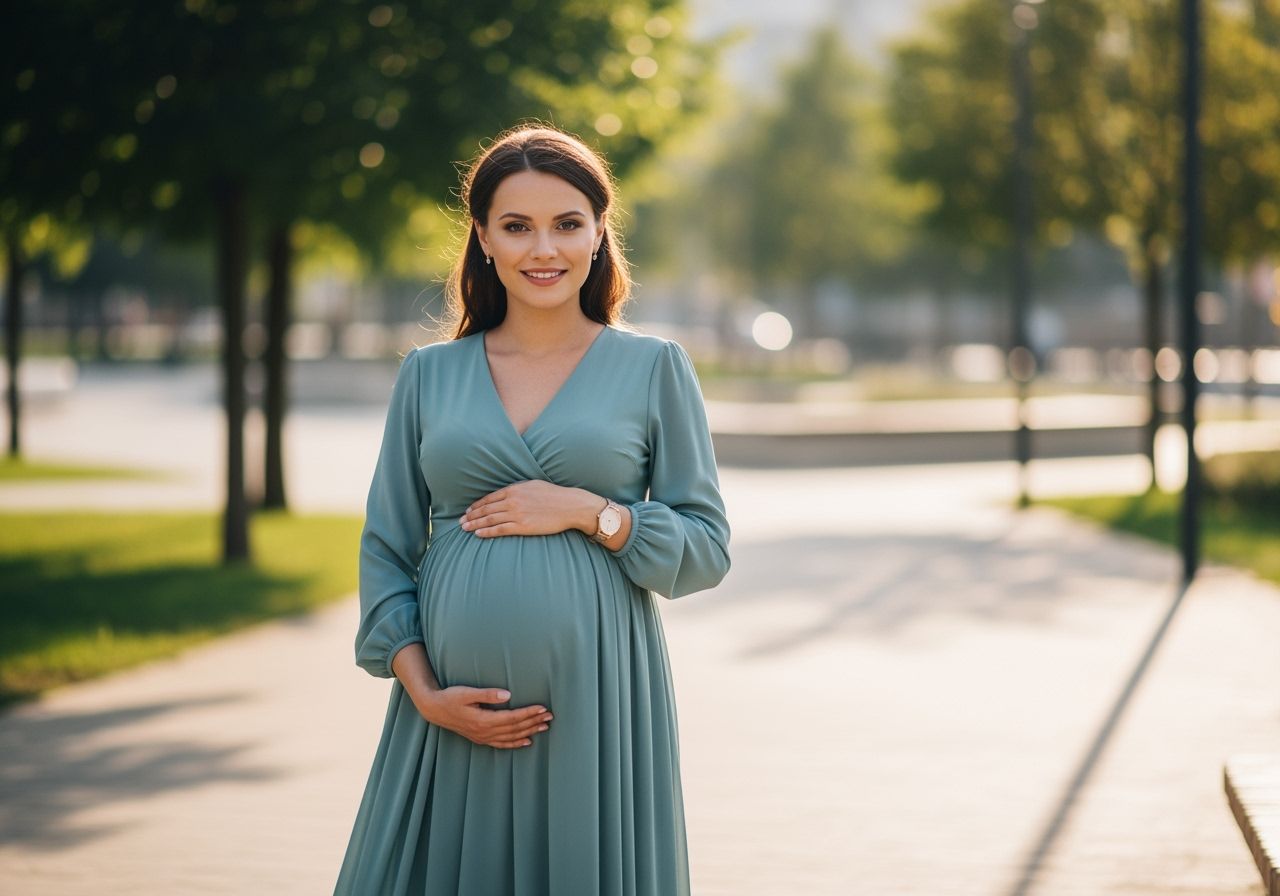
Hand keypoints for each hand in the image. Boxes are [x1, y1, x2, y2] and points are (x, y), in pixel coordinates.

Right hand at [416, 685, 552, 748]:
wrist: (435, 710)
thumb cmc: (451, 697)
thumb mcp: (467, 692)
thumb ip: (487, 694)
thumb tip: (507, 694)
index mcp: (483, 720)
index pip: (512, 717)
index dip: (528, 713)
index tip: (543, 708)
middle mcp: (485, 731)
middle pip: (515, 728)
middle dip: (534, 722)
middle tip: (550, 716)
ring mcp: (483, 737)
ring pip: (511, 737)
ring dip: (529, 732)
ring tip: (544, 727)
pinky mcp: (481, 738)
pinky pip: (502, 744)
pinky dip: (515, 744)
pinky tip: (527, 741)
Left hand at [461, 480, 598, 537]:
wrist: (569, 505)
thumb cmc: (554, 495)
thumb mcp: (533, 485)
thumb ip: (518, 489)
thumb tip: (508, 493)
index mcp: (514, 489)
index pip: (489, 498)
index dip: (477, 505)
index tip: (468, 510)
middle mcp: (512, 501)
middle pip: (486, 509)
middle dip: (471, 515)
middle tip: (460, 521)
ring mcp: (517, 514)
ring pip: (489, 519)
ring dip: (475, 523)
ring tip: (464, 528)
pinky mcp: (522, 526)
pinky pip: (500, 529)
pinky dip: (487, 531)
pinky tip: (478, 533)